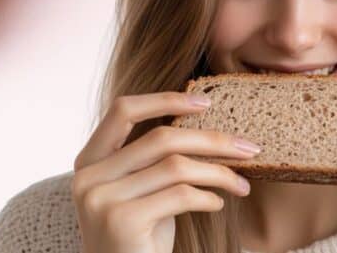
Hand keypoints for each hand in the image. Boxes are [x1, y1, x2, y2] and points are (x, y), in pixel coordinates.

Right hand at [71, 91, 260, 252]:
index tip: (205, 102)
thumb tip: (204, 124)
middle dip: (212, 140)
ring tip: (241, 183)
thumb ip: (152, 160)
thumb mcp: (139, 193)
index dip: (164, 99)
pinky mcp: (122, 221)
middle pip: (161, 138)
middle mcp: (88, 177)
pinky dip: (208, 197)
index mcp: (88, 162)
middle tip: (248, 147)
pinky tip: (218, 204)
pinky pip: (180, 196)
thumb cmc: (137, 241)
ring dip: (219, 172)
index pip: (123, 110)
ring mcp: (102, 198)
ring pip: (176, 166)